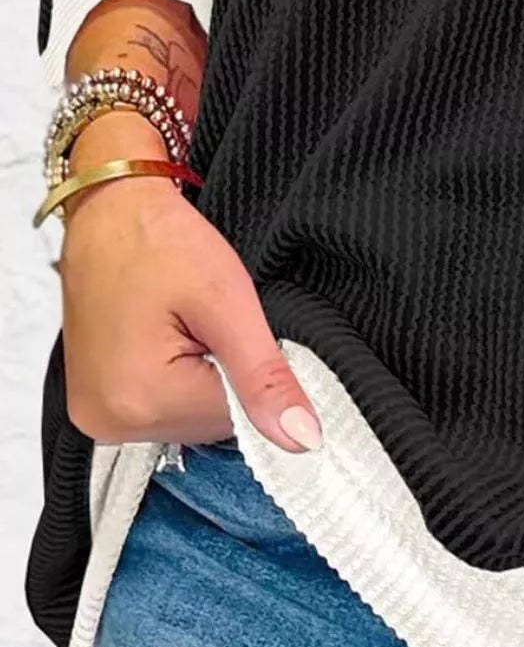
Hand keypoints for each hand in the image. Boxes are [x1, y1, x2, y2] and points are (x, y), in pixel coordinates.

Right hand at [58, 121, 321, 453]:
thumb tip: (303, 439)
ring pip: (191, 417)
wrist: (111, 208)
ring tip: (188, 324)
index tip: (242, 330)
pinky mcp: (97, 401)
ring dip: (205, 376)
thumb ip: (265, 377)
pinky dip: (181, 377)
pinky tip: (175, 337)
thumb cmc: (159, 240)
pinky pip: (164, 406)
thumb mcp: (226, 302)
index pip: (239, 423)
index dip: (256, 375)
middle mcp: (109, 421)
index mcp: (139, 402)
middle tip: (212, 321)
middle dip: (227, 374)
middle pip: (212, 424)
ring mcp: (97, 415)